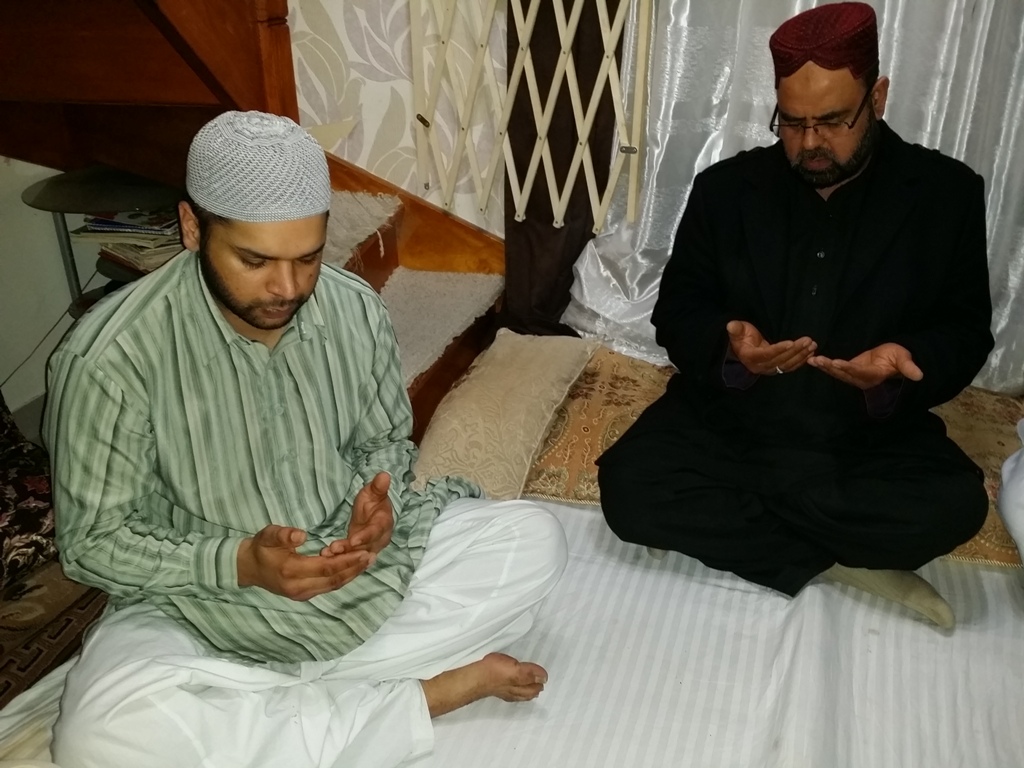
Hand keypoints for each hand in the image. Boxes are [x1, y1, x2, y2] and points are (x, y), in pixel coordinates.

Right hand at [237, 524, 372, 600]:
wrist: (248, 568)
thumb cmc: (260, 548)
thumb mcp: (267, 535)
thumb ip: (283, 535)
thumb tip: (301, 534)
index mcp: (291, 572)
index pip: (326, 568)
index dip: (346, 560)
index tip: (364, 551)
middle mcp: (299, 587)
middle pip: (334, 579)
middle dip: (354, 568)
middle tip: (372, 556)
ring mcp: (302, 594)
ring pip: (333, 586)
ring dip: (352, 574)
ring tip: (368, 561)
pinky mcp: (304, 595)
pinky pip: (328, 587)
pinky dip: (343, 578)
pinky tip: (354, 568)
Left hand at [320, 472, 394, 557]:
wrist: (372, 513)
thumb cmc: (373, 501)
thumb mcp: (374, 492)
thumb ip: (378, 487)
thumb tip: (384, 475)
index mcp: (384, 524)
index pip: (376, 532)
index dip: (365, 536)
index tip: (353, 540)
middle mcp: (379, 539)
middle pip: (365, 547)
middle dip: (349, 549)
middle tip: (333, 548)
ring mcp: (369, 548)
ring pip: (356, 555)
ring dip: (342, 555)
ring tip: (327, 552)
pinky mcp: (359, 553)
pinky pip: (349, 557)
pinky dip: (337, 557)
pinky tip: (325, 554)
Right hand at [726, 320, 816, 375]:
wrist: (743, 350)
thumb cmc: (741, 338)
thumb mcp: (737, 332)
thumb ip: (736, 329)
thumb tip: (730, 325)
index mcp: (751, 357)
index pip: (767, 354)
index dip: (779, 349)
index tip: (791, 342)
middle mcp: (761, 366)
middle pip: (780, 360)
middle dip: (795, 350)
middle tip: (808, 341)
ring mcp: (770, 369)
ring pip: (787, 364)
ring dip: (801, 355)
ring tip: (812, 345)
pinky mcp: (777, 369)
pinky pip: (790, 367)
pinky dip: (801, 361)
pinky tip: (811, 353)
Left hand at [807, 343, 922, 389]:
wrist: (892, 358)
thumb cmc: (898, 358)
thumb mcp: (904, 360)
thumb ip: (908, 368)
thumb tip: (920, 375)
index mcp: (874, 376)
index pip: (859, 373)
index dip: (848, 368)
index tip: (837, 362)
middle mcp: (861, 379)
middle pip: (844, 374)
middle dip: (830, 368)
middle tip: (818, 361)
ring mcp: (854, 376)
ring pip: (837, 373)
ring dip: (824, 367)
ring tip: (812, 360)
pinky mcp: (848, 371)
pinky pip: (835, 369)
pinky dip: (824, 365)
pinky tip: (812, 360)